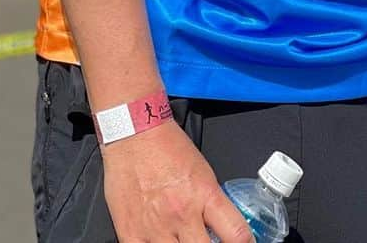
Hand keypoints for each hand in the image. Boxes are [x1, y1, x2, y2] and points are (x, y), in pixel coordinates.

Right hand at [101, 120, 252, 241]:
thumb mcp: (203, 172)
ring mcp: (155, 228)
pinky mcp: (130, 234)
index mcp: (204, 194)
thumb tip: (220, 230)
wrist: (135, 134)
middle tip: (208, 241)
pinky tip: (161, 242)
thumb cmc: (168, 147)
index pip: (236, 234)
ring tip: (183, 240)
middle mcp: (182, 213)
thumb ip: (212, 204)